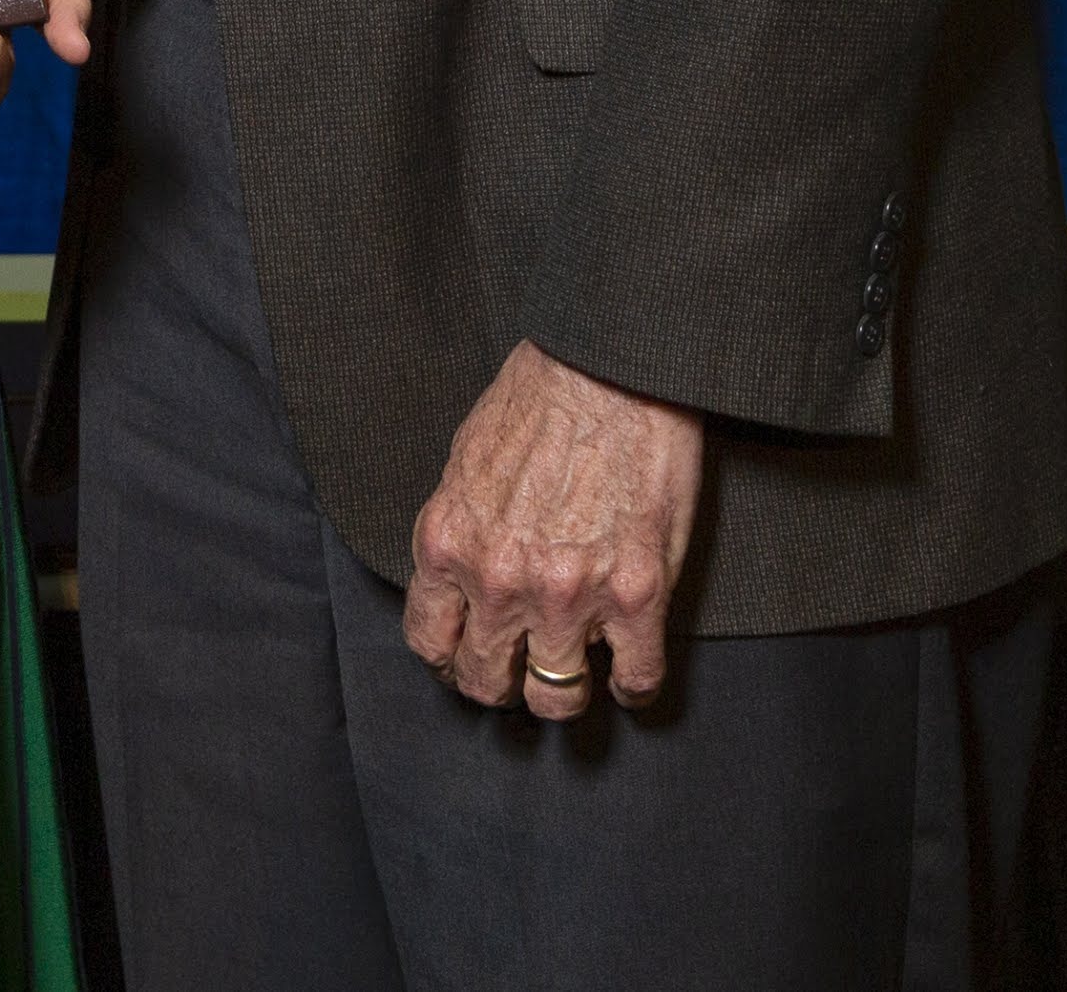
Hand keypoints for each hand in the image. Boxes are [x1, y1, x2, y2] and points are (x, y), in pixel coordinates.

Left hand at [403, 341, 703, 721]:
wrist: (609, 367)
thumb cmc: (539, 400)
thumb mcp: (464, 465)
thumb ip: (461, 532)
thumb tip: (462, 578)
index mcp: (448, 544)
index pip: (429, 640)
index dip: (450, 656)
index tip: (468, 655)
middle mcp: (499, 581)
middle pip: (484, 681)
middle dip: (499, 684)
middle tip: (519, 673)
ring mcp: (568, 594)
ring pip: (555, 699)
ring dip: (562, 695)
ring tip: (573, 678)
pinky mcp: (637, 594)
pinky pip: (635, 679)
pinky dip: (631, 687)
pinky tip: (628, 674)